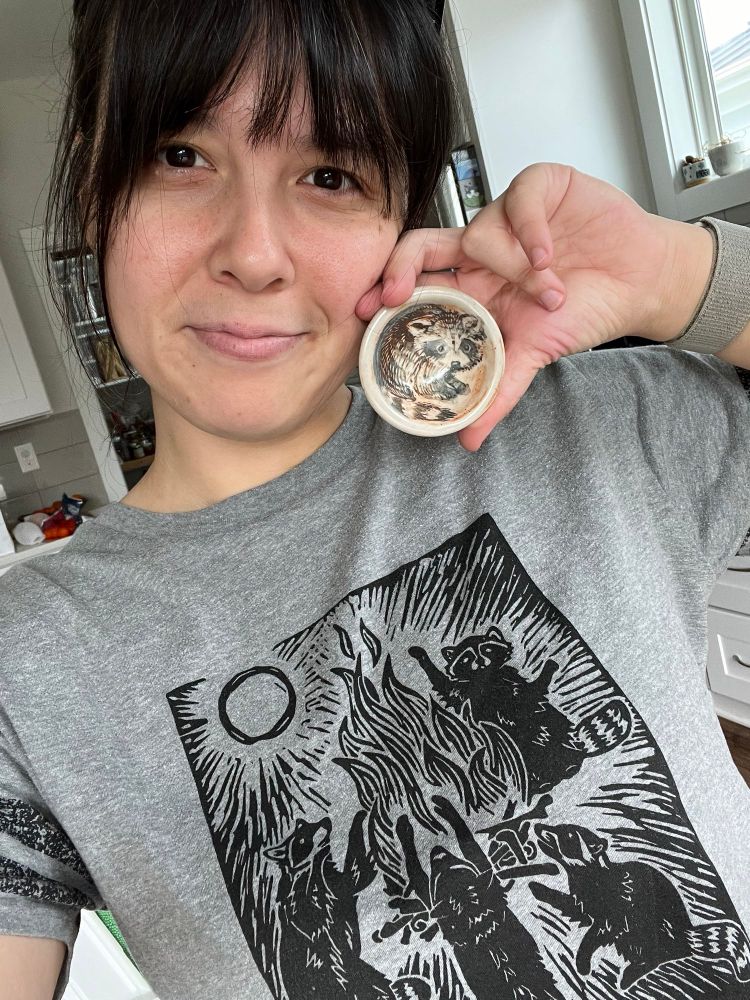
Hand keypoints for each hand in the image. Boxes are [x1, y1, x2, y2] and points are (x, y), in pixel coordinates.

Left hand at [356, 163, 712, 450]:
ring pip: (478, 232)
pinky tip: (549, 257)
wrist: (639, 282)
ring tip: (549, 291)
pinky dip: (531, 232)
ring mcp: (506, 217)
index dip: (389, 292)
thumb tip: (467, 440)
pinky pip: (518, 201)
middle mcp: (481, 249)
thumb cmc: (583, 310)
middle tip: (395, 293)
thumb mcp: (534, 355)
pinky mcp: (540, 188)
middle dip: (401, 265)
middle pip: (422, 244)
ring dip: (512, 267)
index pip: (417, 281)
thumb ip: (498, 393)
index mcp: (471, 285)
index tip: (366, 313)